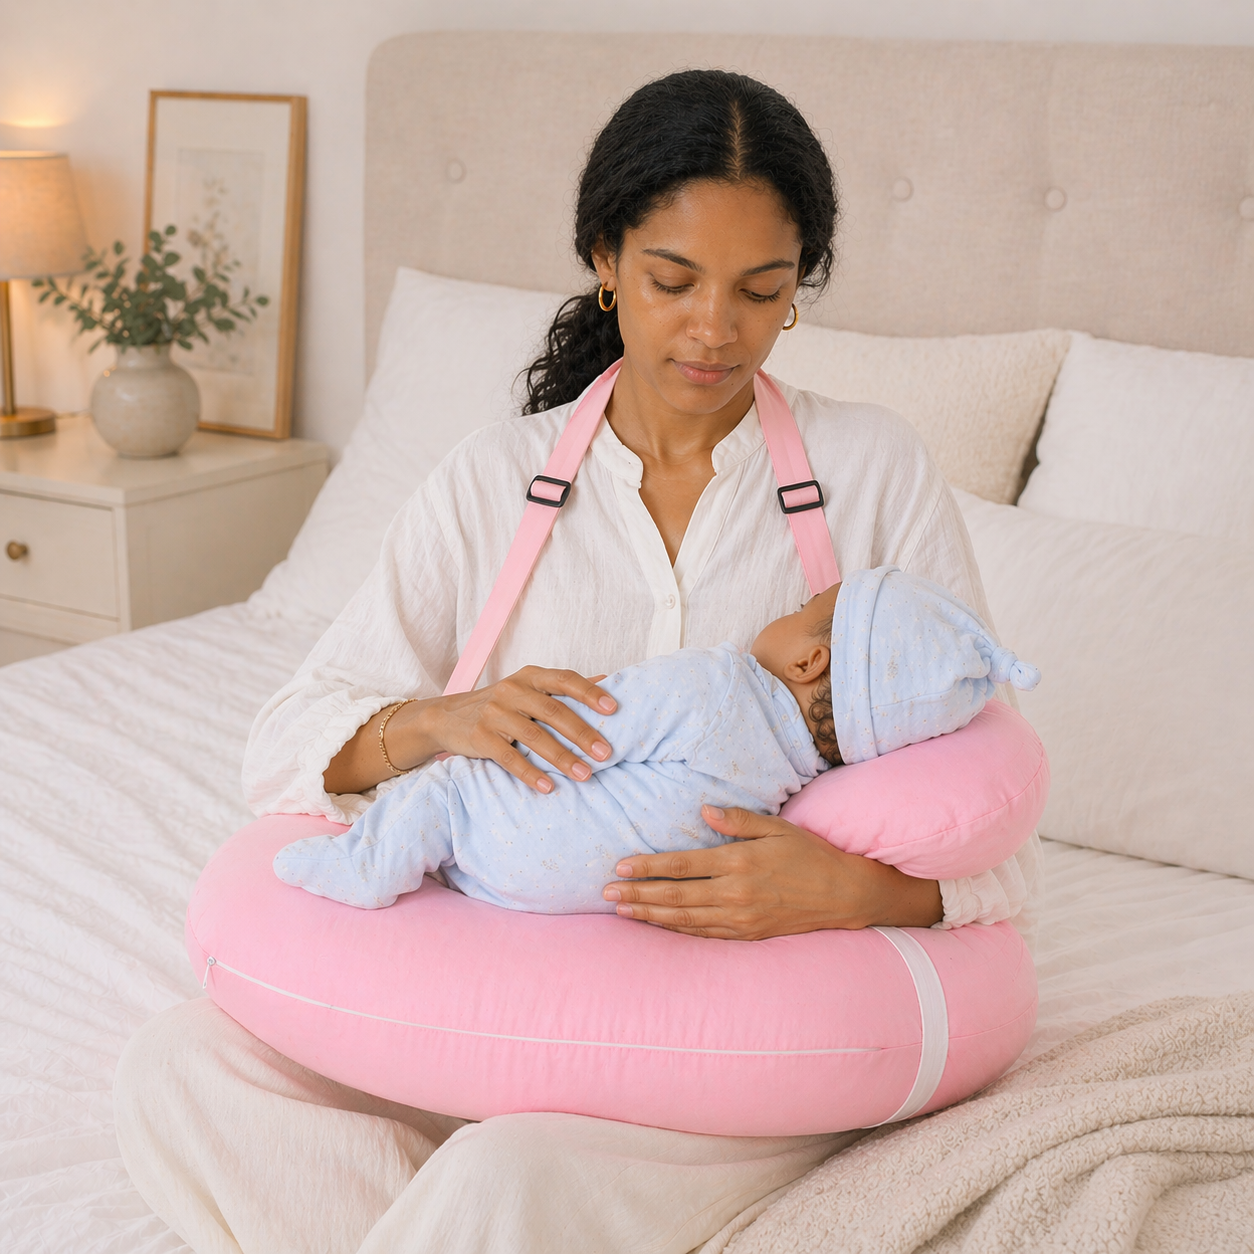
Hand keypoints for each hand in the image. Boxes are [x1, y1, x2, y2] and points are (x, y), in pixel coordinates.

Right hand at [324, 667, 616, 796]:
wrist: (445, 717)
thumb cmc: (500, 704)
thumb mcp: (529, 688)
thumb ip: (564, 687)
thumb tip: (608, 681)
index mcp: (530, 676)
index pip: (564, 680)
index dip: (590, 693)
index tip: (614, 709)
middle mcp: (512, 691)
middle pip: (554, 711)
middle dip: (583, 733)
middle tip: (607, 754)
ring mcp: (494, 713)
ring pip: (534, 736)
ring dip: (562, 758)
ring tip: (585, 775)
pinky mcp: (479, 737)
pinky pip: (508, 757)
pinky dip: (529, 773)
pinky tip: (548, 787)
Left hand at [601, 805, 942, 938]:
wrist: (845, 895)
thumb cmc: (810, 854)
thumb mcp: (777, 828)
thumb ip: (738, 820)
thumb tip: (704, 811)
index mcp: (739, 863)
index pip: (682, 865)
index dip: (648, 867)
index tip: (620, 867)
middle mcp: (735, 894)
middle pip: (675, 895)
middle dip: (638, 894)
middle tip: (606, 894)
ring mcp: (741, 918)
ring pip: (684, 919)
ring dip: (650, 914)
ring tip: (622, 911)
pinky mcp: (748, 934)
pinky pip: (704, 934)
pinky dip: (676, 930)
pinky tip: (658, 925)